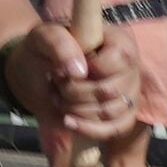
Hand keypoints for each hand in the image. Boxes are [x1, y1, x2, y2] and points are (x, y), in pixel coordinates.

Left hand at [0, 19, 144, 140]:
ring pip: (111, 112)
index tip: (62, 68)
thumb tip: (79, 71)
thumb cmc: (44, 49)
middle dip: (74, 92)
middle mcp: (130, 67)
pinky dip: (89, 129)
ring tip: (58, 97)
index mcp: (118, 41)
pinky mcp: (123, 115)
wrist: (36, 72)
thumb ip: (59, 44)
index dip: (86, 69)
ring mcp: (129, 93)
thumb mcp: (43, 36)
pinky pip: (116, 129)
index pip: (116, 61)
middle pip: (110, 91)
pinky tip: (68, 121)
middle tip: (56, 83)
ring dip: (77, 109)